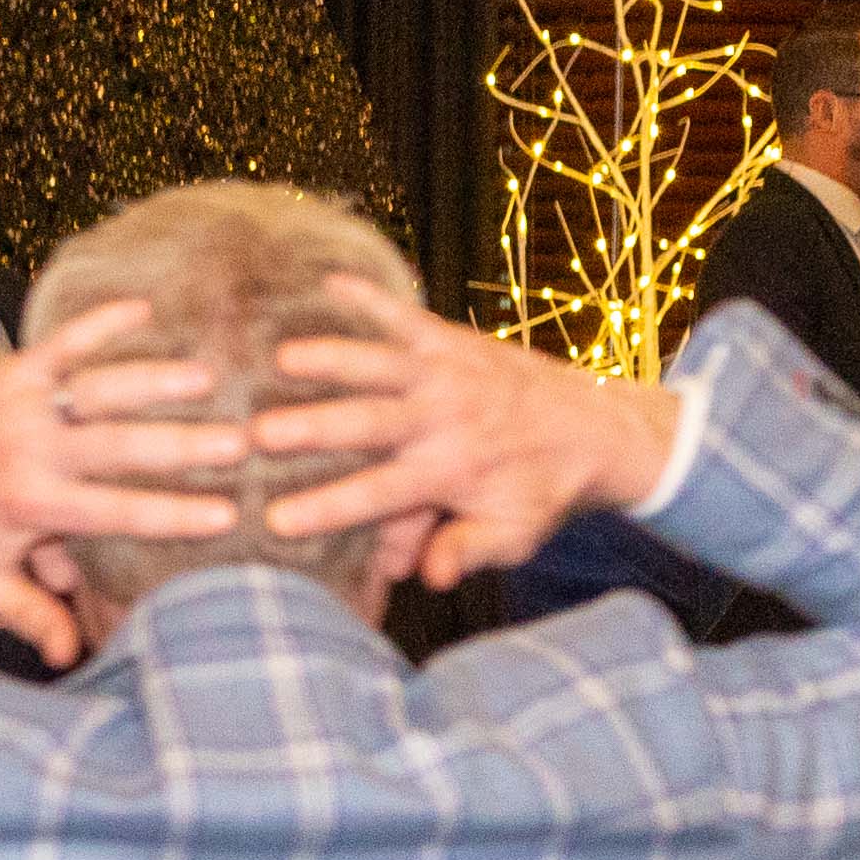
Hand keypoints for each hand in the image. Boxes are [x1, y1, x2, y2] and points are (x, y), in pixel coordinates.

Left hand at [0, 301, 246, 657]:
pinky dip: (99, 323)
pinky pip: (61, 342)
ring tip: (211, 377)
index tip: (228, 515)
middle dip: (181, 445)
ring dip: (153, 380)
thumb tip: (73, 654)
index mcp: (31, 505)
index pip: (115, 513)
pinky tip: (147, 308)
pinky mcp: (12, 372)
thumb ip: (31, 613)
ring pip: (97, 390)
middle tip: (243, 442)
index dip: (173, 515)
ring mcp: (22, 406)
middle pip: (118, 447)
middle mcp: (30, 451)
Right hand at [242, 292, 683, 588]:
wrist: (603, 428)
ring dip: (332, 359)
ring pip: (382, 365)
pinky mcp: (451, 341)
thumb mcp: (513, 534)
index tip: (276, 521)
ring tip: (281, 358)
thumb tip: (424, 576)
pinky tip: (326, 283)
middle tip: (256, 435)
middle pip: (370, 425)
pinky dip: (370, 299)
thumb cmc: (542, 489)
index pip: (380, 495)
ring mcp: (447, 374)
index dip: (328, 507)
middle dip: (313, 429)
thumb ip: (465, 549)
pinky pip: (406, 316)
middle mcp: (445, 420)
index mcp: (452, 473)